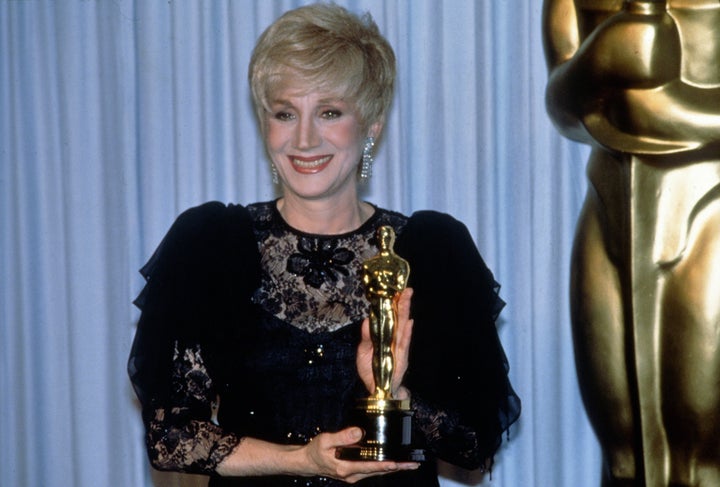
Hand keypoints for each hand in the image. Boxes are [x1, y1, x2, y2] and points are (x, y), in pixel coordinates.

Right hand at [302, 427, 418, 482]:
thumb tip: (359, 432)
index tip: (397, 463)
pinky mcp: (355, 473)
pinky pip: (373, 470)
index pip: (369, 467)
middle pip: (379, 472)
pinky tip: (394, 463)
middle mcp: (352, 475)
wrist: (308, 462)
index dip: (384, 465)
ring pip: (378, 472)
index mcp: (345, 468)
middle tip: (413, 464)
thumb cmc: (316, 451)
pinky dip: (385, 467)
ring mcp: (354, 476)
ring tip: (409, 464)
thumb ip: (342, 436)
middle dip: (397, 468)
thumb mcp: (325, 441)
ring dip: (394, 468)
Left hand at [356, 287, 413, 398]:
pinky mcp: (402, 358)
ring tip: (407, 298)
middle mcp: (394, 341)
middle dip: (402, 304)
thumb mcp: (363, 352)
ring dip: (405, 312)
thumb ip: (366, 338)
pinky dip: (407, 333)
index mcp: (385, 337)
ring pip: (402, 327)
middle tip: (406, 289)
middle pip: (398, 319)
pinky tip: (409, 321)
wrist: (378, 391)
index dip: (393, 305)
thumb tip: (367, 320)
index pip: (389, 318)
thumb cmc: (371, 371)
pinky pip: (404, 344)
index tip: (394, 291)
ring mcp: (399, 349)